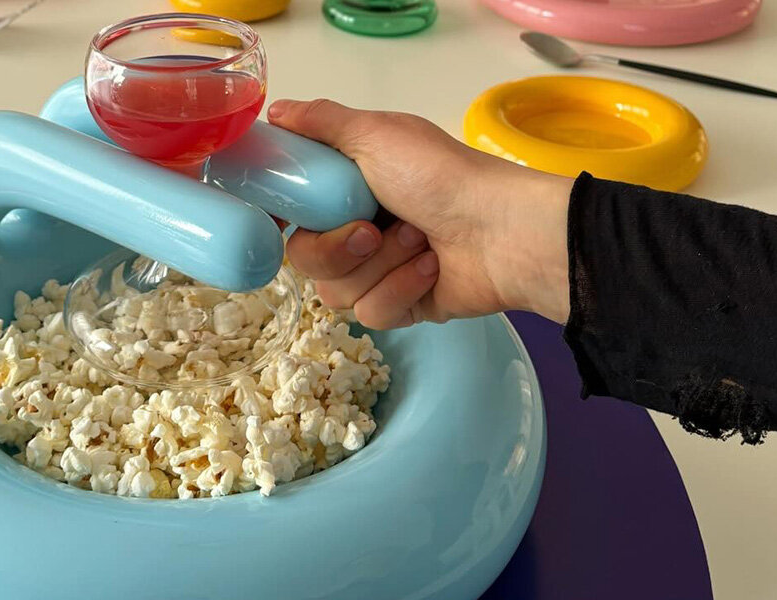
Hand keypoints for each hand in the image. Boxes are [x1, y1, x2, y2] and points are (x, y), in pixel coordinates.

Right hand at [268, 98, 573, 326]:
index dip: (283, 216)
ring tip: (420, 242)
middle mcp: (358, 228)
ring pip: (334, 291)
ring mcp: (378, 271)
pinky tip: (431, 269)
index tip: (284, 217)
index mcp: (349, 187)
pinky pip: (371, 312)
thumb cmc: (439, 175)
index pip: (293, 210)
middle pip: (305, 258)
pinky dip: (401, 289)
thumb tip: (274, 110)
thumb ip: (321, 123)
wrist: (502, 230)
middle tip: (374, 228)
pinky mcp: (400, 306)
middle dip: (339, 246)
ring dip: (380, 265)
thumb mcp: (377, 134)